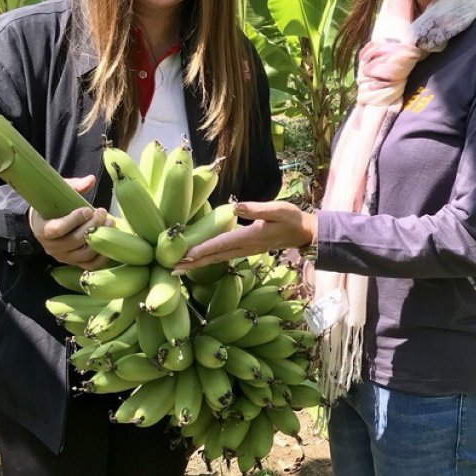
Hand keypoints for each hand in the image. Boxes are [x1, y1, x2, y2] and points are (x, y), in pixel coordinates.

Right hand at [28, 175, 109, 269]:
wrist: (44, 223)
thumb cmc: (52, 205)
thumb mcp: (58, 192)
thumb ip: (73, 186)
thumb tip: (91, 180)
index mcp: (43, 229)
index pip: (57, 229)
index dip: (74, 220)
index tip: (87, 209)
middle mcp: (52, 247)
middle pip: (74, 241)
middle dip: (92, 226)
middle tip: (102, 212)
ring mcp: (63, 257)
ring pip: (83, 254)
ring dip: (99, 239)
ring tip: (109, 223)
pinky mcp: (74, 263)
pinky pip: (89, 265)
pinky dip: (101, 257)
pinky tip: (109, 242)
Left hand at [173, 200, 315, 272]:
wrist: (304, 233)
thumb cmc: (291, 218)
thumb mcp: (278, 209)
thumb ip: (257, 208)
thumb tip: (235, 206)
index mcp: (249, 237)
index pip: (220, 245)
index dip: (201, 250)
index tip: (184, 256)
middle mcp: (244, 247)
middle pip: (213, 257)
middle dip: (192, 263)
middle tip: (171, 270)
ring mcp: (244, 251)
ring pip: (216, 259)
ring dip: (197, 264)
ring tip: (178, 269)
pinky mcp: (245, 249)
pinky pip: (222, 256)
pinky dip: (207, 259)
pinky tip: (197, 260)